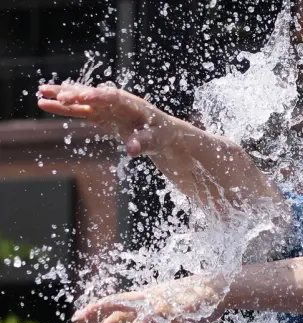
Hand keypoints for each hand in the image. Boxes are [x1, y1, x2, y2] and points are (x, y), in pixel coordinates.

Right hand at [37, 83, 175, 156]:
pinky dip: (64, 107)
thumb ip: (144, 143)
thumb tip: (132, 150)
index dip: (100, 97)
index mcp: (133, 104)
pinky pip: (80, 110)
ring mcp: (107, 107)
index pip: (114, 98)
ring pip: (82, 99)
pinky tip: (45, 103)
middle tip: (58, 95)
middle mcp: (117, 102)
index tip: (85, 96)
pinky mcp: (101, 115)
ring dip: (63, 96)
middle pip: (94, 95)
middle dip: (77, 94)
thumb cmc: (161, 135)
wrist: (162, 133)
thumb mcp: (156, 140)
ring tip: (42, 92)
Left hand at [73, 275, 227, 322]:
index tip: (78, 315)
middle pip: (124, 313)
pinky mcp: (181, 315)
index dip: (98, 308)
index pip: (117, 301)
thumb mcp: (168, 316)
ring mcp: (166, 307)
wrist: (215, 288)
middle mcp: (152, 300)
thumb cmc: (189, 300)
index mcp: (146, 296)